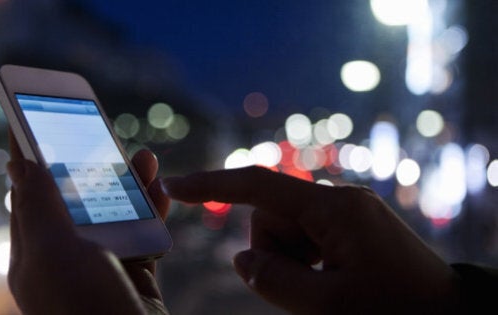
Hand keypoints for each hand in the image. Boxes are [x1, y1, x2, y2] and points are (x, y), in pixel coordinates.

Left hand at [7, 133, 168, 313]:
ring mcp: (101, 264)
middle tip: (99, 128)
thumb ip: (39, 206)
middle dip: (89, 161)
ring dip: (130, 182)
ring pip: (114, 211)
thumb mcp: (53, 253)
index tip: (31, 115)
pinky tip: (160, 191)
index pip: (29, 192)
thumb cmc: (84, 307)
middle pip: (76, 197)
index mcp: (35, 253)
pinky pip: (144, 231)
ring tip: (144, 157)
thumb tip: (18, 165)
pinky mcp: (134, 271)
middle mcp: (66, 256)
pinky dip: (153, 210)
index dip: (30, 153)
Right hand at [162, 166, 460, 313]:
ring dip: (292, 263)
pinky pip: (310, 238)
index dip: (212, 185)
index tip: (175, 186)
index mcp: (333, 208)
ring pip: (288, 231)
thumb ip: (273, 280)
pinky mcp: (354, 226)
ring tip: (327, 289)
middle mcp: (340, 200)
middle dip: (274, 252)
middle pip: (272, 216)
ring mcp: (349, 212)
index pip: (258, 186)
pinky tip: (335, 282)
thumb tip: (242, 259)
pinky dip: (308, 262)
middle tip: (308, 289)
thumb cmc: (394, 311)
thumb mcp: (327, 306)